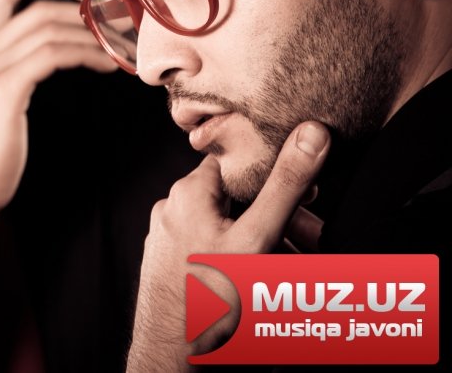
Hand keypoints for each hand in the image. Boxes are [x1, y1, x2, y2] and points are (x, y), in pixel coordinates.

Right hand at [0, 0, 117, 221]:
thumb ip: (9, 84)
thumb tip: (39, 72)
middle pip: (36, 11)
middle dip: (83, 11)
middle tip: (121, 17)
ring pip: (50, 30)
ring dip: (95, 37)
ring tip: (124, 49)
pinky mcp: (4, 88)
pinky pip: (53, 54)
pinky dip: (86, 54)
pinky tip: (107, 66)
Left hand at [126, 121, 330, 371]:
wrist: (173, 357)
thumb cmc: (210, 300)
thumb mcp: (257, 236)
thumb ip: (285, 186)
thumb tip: (311, 133)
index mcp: (189, 193)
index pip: (239, 164)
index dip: (277, 177)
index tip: (309, 198)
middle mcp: (172, 210)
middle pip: (238, 201)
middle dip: (281, 221)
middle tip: (315, 244)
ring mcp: (168, 241)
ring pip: (228, 230)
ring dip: (266, 245)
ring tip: (296, 272)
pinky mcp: (171, 268)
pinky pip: (211, 254)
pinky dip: (241, 262)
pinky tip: (263, 287)